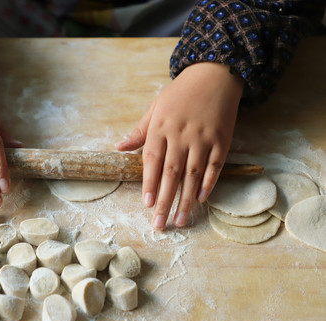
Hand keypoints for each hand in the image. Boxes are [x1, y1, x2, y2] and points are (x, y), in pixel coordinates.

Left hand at [115, 62, 243, 228]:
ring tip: (180, 220)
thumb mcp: (155, 108)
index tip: (146, 204)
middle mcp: (181, 135)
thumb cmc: (180, 94)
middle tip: (160, 224)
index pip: (152, 161)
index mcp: (161, 127)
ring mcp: (203, 138)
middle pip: (171, 173)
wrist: (214, 74)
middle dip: (164, 200)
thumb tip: (119, 147)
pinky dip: (209, 183)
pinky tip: (202, 199)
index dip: (149, 183)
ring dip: (186, 199)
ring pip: (193, 174)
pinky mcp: (222, 139)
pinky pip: (215, 165)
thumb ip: (139, 132)